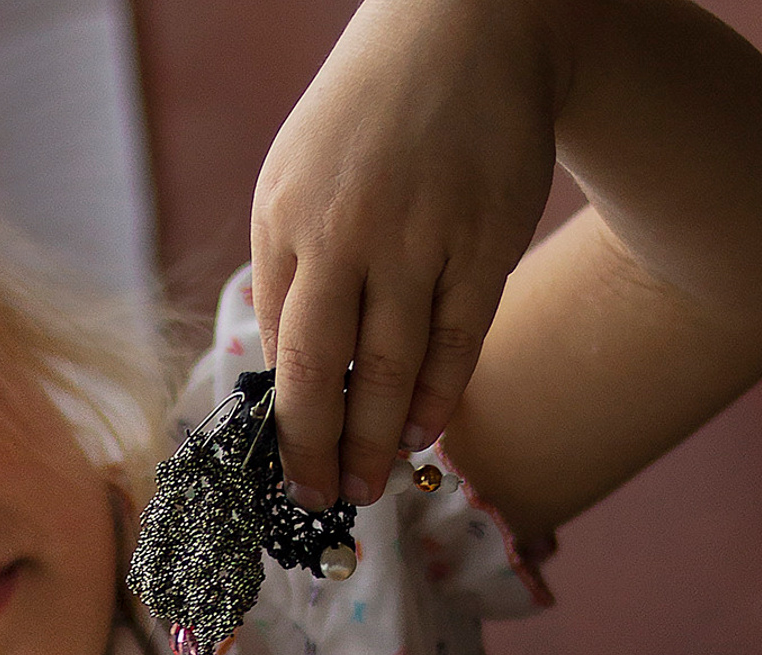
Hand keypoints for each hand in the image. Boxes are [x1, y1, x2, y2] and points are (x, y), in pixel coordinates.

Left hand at [251, 0, 572, 506]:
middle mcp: (344, 230)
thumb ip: (294, 273)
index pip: (278, 346)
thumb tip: (290, 381)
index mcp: (284, 218)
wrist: (472, 26)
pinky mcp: (483, 241)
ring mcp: (417, 237)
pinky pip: (457, 343)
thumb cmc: (372, 122)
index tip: (283, 470)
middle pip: (321, 373)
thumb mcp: (302, 179)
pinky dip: (438, 398)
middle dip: (315, 453)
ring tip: (369, 482)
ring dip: (375, 440)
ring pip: (391, 370)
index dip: (281, 421)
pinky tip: (422, 432)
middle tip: (320, 500)